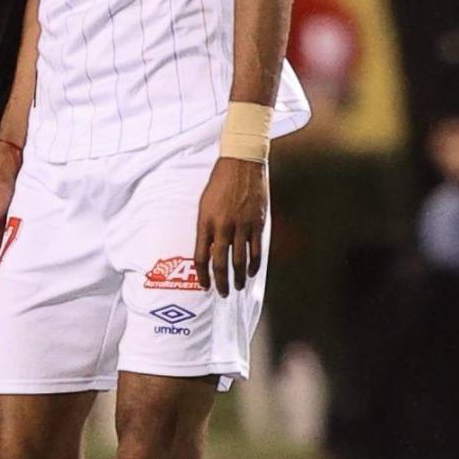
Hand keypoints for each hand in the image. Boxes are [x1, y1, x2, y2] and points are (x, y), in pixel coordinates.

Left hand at [194, 157, 266, 295]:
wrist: (241, 164)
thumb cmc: (220, 184)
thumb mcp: (204, 205)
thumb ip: (206, 229)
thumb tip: (209, 252)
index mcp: (205, 222)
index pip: (201, 257)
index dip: (202, 276)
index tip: (204, 286)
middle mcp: (222, 227)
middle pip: (220, 263)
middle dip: (220, 283)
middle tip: (222, 294)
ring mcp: (241, 226)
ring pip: (239, 261)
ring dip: (238, 278)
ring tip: (237, 287)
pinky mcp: (257, 224)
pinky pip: (256, 251)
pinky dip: (253, 266)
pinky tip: (250, 272)